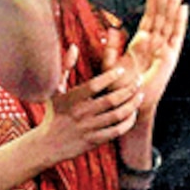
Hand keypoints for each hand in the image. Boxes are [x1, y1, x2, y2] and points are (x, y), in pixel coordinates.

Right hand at [37, 46, 144, 164]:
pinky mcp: (94, 141)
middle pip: (111, 100)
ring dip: (132, 105)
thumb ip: (65, 67)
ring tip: (140, 95)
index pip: (94, 86)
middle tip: (138, 81)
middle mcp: (81, 113)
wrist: (48, 144)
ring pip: (117, 115)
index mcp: (71, 99)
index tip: (122, 70)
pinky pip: (117, 131)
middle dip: (128, 90)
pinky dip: (128, 122)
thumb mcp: (54, 89)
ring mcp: (89, 128)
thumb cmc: (54, 112)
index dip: (110, 77)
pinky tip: (133, 113)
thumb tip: (73, 46)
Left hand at [112, 0, 187, 118]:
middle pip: (160, 13)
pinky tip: (183, 8)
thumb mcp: (111, 66)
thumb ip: (112, 48)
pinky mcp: (170, 57)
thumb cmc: (121, 87)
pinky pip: (176, 36)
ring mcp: (163, 49)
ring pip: (168, 21)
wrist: (131, 105)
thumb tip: (112, 30)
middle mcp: (154, 42)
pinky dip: (180, 22)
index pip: (149, 14)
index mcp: (140, 41)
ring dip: (173, 3)